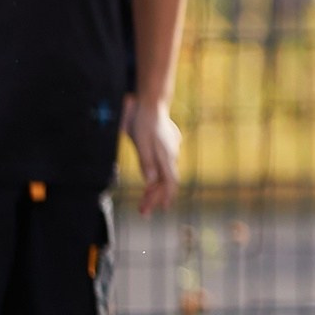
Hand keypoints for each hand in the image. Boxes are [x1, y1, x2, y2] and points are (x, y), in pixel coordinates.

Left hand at [123, 94, 180, 214]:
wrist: (152, 103)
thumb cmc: (144, 123)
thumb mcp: (142, 143)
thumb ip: (147, 163)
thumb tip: (151, 181)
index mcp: (167, 157)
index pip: (170, 183)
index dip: (166, 198)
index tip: (161, 210)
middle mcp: (172, 155)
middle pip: (166, 181)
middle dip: (155, 197)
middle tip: (143, 211)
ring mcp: (171, 150)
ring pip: (165, 173)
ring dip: (155, 188)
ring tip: (145, 198)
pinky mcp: (168, 145)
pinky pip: (164, 165)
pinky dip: (158, 176)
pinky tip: (152, 180)